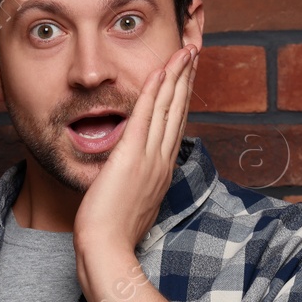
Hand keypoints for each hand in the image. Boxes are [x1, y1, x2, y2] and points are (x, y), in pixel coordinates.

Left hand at [73, 42, 197, 257]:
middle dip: (186, 79)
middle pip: (178, 111)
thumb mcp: (131, 205)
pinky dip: (153, 91)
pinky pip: (144, 116)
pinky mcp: (131, 156)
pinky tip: (159, 70)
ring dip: (176, 76)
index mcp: (162, 172)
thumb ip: (135, 185)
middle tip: (193, 52)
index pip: (175, 127)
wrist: (108, 250)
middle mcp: (161, 161)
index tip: (186, 78)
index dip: (182, 99)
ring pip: (167, 108)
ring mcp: (149, 158)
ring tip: (184, 51)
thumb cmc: (114, 235)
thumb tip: (131, 177)